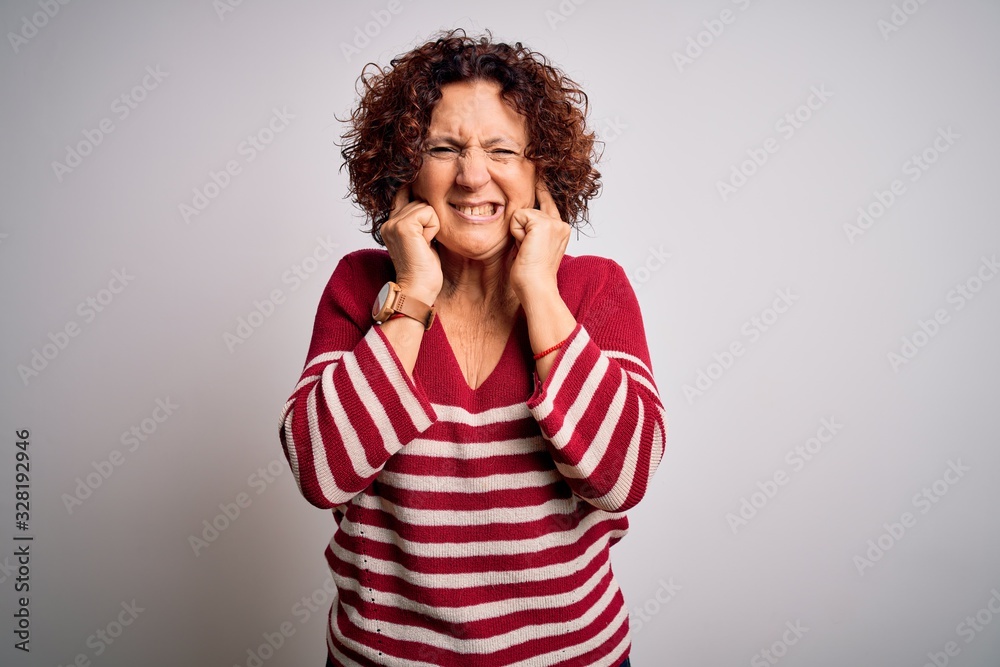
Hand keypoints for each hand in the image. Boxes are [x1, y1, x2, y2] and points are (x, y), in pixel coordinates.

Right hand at [380, 185, 442, 303]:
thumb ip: (420, 221)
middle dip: (429, 220)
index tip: (425, 213)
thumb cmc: (423, 271)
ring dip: (432, 226)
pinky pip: (429, 212)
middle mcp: (389, 222)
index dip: (416, 196)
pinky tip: (426, 244)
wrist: (417, 290)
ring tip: (424, 245)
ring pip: (425, 205)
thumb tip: (431, 202)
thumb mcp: (421, 240)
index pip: (403, 194)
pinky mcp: (404, 226)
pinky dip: (433, 228)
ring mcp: (394, 223)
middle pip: (419, 200)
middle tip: (424, 244)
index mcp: (390, 225)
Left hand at [508, 181, 569, 300]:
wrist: (536, 287)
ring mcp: (553, 222)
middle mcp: (561, 223)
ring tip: (526, 250)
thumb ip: (531, 230)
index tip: (538, 170)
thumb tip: (518, 215)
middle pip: (529, 207)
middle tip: (527, 250)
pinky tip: (524, 247)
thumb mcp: (533, 247)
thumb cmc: (531, 274)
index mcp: (561, 229)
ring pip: (522, 212)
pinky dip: (516, 232)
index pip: (547, 201)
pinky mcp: (543, 223)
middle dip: (521, 228)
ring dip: (518, 232)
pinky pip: (518, 217)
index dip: (541, 188)